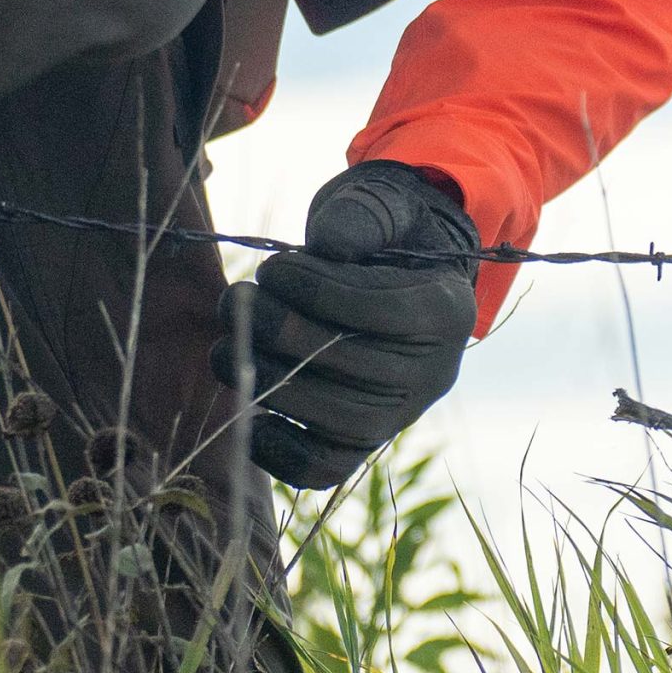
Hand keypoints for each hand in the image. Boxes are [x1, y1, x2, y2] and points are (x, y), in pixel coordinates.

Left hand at [213, 160, 480, 486]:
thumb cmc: (380, 233)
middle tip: (235, 299)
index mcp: (447, 310)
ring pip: (339, 422)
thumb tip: (327, 242)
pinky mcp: (364, 443)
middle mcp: (435, 373)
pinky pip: (325, 468)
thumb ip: (359, 215)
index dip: (318, 291)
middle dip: (283, 334)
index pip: (381, 311)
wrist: (394, 271)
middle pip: (356, 369)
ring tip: (223, 346)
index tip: (271, 268)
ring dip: (272, 384)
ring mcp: (401, 414)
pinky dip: (279, 451)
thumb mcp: (380, 204)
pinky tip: (246, 411)